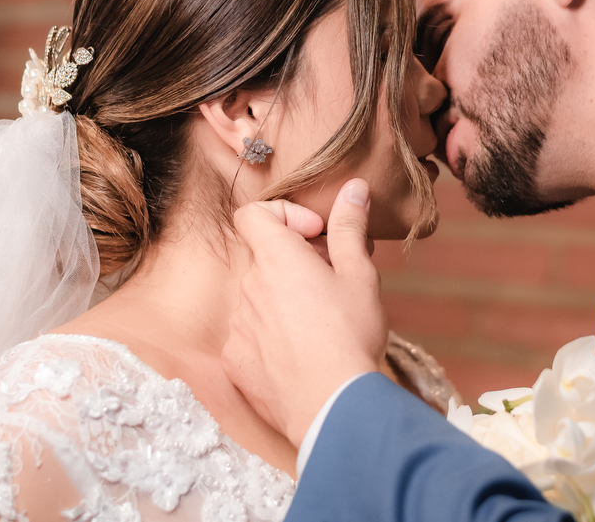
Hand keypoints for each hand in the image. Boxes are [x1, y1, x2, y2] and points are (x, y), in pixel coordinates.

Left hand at [223, 179, 386, 448]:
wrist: (332, 406)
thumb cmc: (349, 335)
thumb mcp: (360, 275)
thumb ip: (350, 227)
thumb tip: (353, 188)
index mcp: (276, 258)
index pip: (253, 214)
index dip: (283, 214)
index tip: (315, 234)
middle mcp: (248, 286)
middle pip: (264, 259)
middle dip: (296, 263)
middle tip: (333, 282)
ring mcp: (238, 326)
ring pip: (258, 298)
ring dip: (284, 301)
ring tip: (322, 325)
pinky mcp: (235, 361)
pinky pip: (250, 336)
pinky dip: (272, 337)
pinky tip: (303, 355)